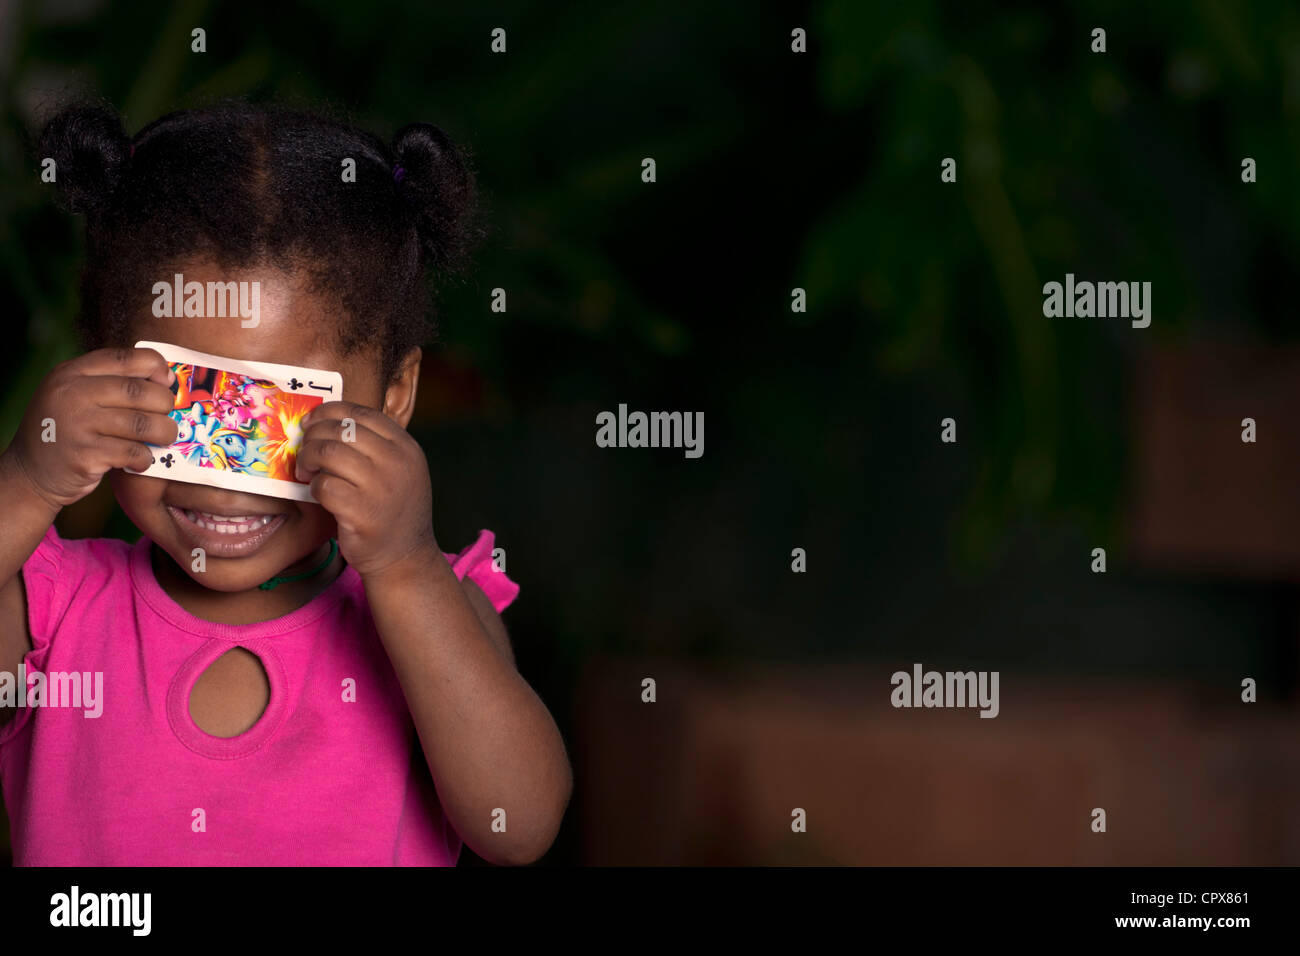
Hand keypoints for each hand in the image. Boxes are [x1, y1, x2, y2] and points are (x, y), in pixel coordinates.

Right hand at [4, 347, 177, 509]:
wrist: (29, 474)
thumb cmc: (66, 431)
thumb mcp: (75, 395)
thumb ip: (110, 382)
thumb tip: (166, 378)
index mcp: (70, 373)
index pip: (124, 357)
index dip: (155, 365)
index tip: (166, 381)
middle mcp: (71, 394)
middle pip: (139, 391)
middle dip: (164, 404)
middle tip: (167, 416)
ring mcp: (76, 425)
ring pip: (142, 423)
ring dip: (163, 432)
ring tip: (163, 438)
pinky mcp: (85, 455)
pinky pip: (134, 452)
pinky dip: (145, 458)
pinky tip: (140, 461)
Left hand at [295, 401, 438, 577]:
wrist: (405, 558)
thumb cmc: (392, 510)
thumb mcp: (398, 470)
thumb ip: (372, 446)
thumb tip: (321, 423)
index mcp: (406, 447)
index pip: (361, 414)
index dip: (329, 413)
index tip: (310, 422)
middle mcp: (398, 463)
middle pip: (341, 430)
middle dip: (313, 437)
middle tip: (304, 452)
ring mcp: (382, 487)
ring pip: (329, 453)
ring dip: (308, 460)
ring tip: (307, 472)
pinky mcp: (362, 513)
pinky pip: (324, 486)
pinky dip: (315, 488)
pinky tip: (319, 494)